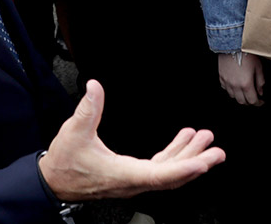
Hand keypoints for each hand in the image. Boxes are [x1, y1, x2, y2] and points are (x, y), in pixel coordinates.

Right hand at [39, 80, 224, 200]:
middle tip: (216, 151)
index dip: (184, 167)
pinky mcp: (132, 175)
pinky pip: (160, 168)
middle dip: (197, 162)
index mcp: (123, 174)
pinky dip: (175, 155)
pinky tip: (183, 140)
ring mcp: (134, 180)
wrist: (53, 182)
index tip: (203, 161)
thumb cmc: (64, 162)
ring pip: (169, 173)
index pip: (160, 175)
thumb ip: (88, 108)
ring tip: (204, 138)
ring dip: (188, 156)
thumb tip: (95, 87)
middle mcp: (132, 182)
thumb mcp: (74, 132)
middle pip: (172, 176)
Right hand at [217, 52, 264, 105]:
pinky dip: (231, 90)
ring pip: (233, 96)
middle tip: (254, 97)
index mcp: (246, 84)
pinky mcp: (221, 77)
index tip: (261, 101)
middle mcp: (235, 85)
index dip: (258, 103)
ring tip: (244, 91)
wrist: (233, 43)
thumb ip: (260, 81)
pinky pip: (225, 88)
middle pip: (242, 101)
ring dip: (240, 96)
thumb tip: (260, 91)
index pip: (252, 101)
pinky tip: (235, 85)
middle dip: (249, 101)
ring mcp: (227, 82)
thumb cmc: (246, 53)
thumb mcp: (258, 67)